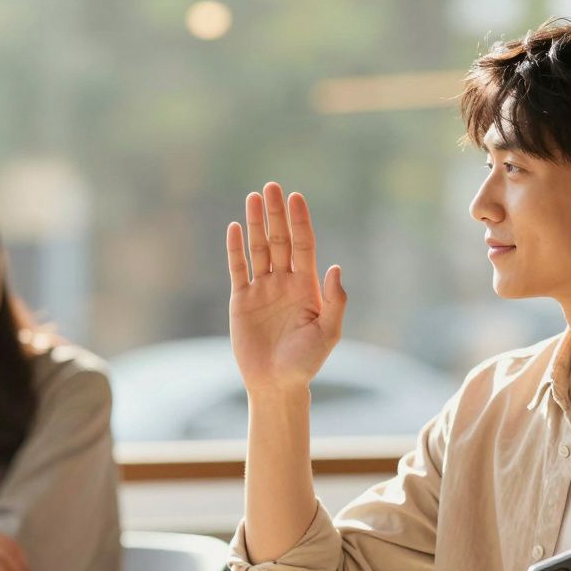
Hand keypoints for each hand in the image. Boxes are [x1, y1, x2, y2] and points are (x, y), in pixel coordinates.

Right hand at [226, 182, 345, 395]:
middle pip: (280, 240)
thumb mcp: (328, 332)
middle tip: (272, 186)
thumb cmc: (306, 361)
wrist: (277, 384)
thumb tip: (335, 267)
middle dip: (277, 214)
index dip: (300, 221)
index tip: (296, 197)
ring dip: (257, 223)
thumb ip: (335, 301)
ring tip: (254, 197)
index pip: (303, 245)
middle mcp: (284, 283)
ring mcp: (261, 290)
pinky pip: (238, 269)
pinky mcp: (241, 301)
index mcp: (307, 287)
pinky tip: (235, 227)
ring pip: (258, 249)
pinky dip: (236, 249)